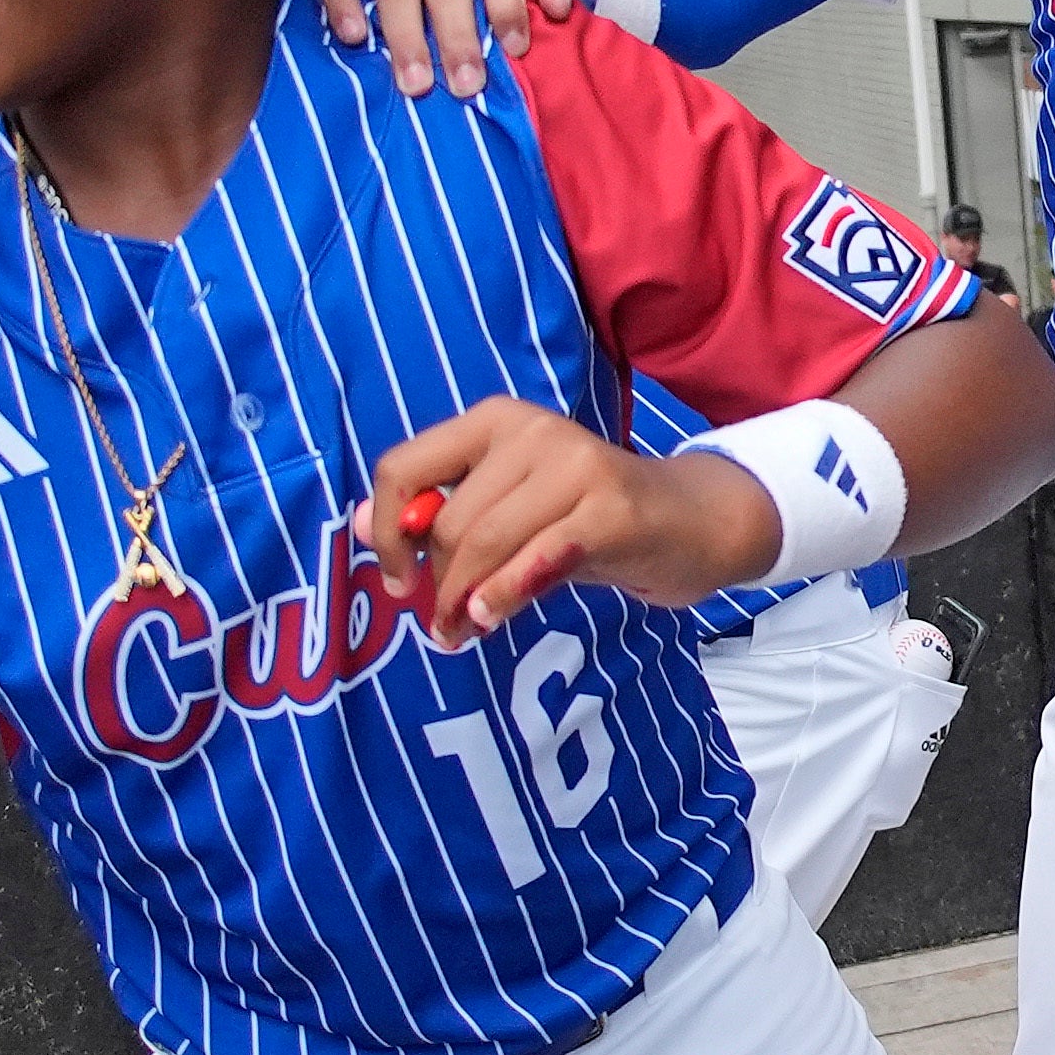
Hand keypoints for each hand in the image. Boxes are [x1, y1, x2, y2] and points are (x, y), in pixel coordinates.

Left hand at [356, 401, 772, 645]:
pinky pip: (538, 556)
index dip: (388, 531)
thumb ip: (443, 514)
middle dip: (435, 585)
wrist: (691, 520)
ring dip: (463, 601)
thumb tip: (362, 526)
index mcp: (494, 421)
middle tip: (440, 629)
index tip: (397, 579)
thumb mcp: (510, 510)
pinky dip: (505, 592)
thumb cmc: (587, 518)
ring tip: (463, 633)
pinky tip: (491, 617)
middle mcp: (532, 429)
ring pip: (486, 541)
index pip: (405, 467)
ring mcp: (576, 464)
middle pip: (449, 520)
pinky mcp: (612, 508)